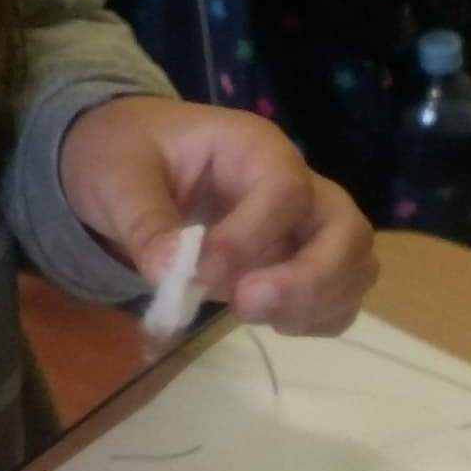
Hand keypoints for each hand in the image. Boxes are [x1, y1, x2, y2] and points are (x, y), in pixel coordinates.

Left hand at [60, 96, 376, 334]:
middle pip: (347, 230)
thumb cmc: (126, 155)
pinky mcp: (300, 262)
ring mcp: (305, 227)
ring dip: (315, 303)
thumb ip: (144, 221)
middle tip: (244, 306)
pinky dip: (315, 318)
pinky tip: (266, 322)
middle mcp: (297, 184)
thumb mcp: (116, 176)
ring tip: (249, 315)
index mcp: (255, 148)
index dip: (252, 237)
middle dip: (309, 279)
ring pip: (354, 266)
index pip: (286, 190)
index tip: (204, 272)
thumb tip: (170, 273)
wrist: (131, 163)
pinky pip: (337, 295)